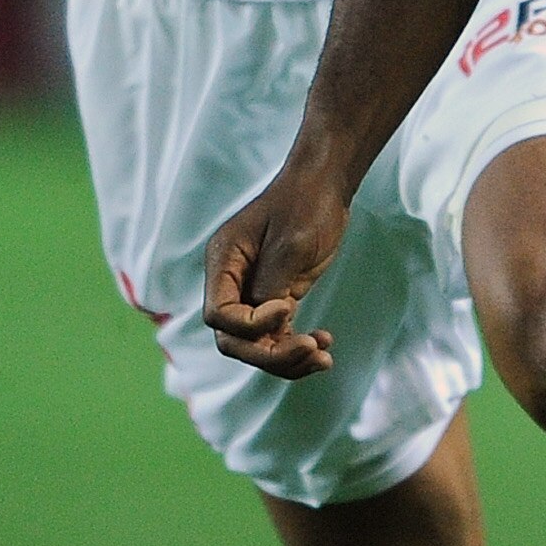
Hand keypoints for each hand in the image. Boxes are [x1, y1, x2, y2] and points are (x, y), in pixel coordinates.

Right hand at [203, 152, 350, 375]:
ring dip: (287, 359)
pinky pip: (277, 337)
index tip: (289, 308)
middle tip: (310, 350)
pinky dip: (298, 347)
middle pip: (234, 339)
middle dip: (270, 353)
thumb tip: (266, 326)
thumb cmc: (305, 203)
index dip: (251, 325)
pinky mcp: (276, 300)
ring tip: (323, 359)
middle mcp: (231, 281)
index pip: (219, 315)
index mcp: (223, 261)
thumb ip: (272, 284)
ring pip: (256, 345)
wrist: (325, 186)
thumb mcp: (290, 243)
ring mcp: (252, 293)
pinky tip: (325, 345)